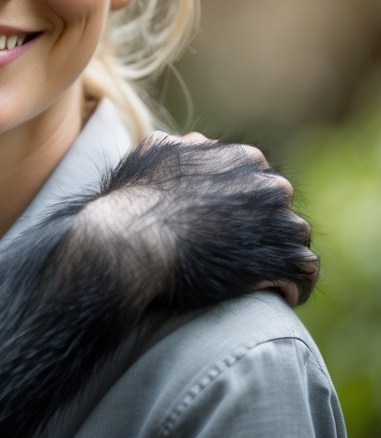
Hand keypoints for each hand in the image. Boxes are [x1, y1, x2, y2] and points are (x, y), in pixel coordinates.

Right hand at [81, 131, 318, 311]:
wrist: (133, 240)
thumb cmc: (135, 201)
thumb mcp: (153, 154)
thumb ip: (180, 145)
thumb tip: (190, 142)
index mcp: (241, 157)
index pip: (257, 177)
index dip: (242, 201)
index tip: (227, 222)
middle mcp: (268, 183)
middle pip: (278, 204)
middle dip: (263, 224)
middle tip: (238, 249)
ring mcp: (279, 220)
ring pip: (295, 236)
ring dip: (278, 253)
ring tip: (260, 277)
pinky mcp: (283, 257)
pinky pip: (304, 271)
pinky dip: (293, 284)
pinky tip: (277, 294)